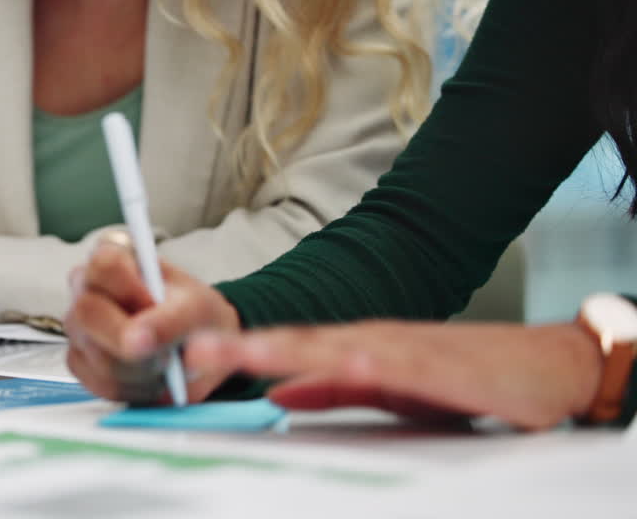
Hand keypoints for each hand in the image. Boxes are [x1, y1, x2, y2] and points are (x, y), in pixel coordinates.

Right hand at [64, 234, 240, 404]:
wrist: (198, 348)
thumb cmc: (193, 315)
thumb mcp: (198, 310)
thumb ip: (175, 322)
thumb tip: (152, 344)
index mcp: (114, 258)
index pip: (105, 264)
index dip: (128, 289)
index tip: (152, 306)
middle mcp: (87, 287)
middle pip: (87, 311)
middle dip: (127, 339)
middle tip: (163, 355)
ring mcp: (78, 326)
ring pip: (97, 354)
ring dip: (140, 369)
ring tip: (167, 365)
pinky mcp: (79, 361)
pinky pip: (100, 382)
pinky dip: (134, 388)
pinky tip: (152, 378)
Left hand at [185, 320, 604, 430]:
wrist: (543, 367)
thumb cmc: (463, 378)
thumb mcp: (385, 389)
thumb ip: (332, 390)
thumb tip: (279, 393)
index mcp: (356, 350)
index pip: (289, 348)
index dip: (241, 349)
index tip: (193, 354)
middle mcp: (374, 343)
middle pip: (302, 342)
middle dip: (249, 345)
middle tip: (198, 347)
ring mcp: (409, 351)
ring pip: (341, 348)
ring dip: (294, 348)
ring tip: (250, 350)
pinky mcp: (447, 368)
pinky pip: (406, 366)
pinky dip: (374, 363)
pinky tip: (351, 364)